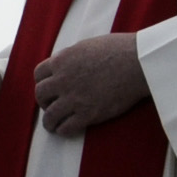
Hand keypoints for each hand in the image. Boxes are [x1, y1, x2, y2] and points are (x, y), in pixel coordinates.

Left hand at [32, 32, 148, 135]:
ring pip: (50, 115)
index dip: (42, 82)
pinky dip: (63, 130)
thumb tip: (65, 64)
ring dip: (49, 122)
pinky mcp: (88, 114)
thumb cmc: (118, 49)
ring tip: (52, 125)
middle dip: (44, 102)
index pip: (39, 74)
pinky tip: (65, 130)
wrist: (137, 63)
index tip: (49, 89)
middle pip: (40, 95)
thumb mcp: (87, 46)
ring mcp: (74, 98)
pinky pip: (66, 127)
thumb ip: (72, 56)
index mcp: (62, 60)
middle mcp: (63, 80)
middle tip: (50, 106)